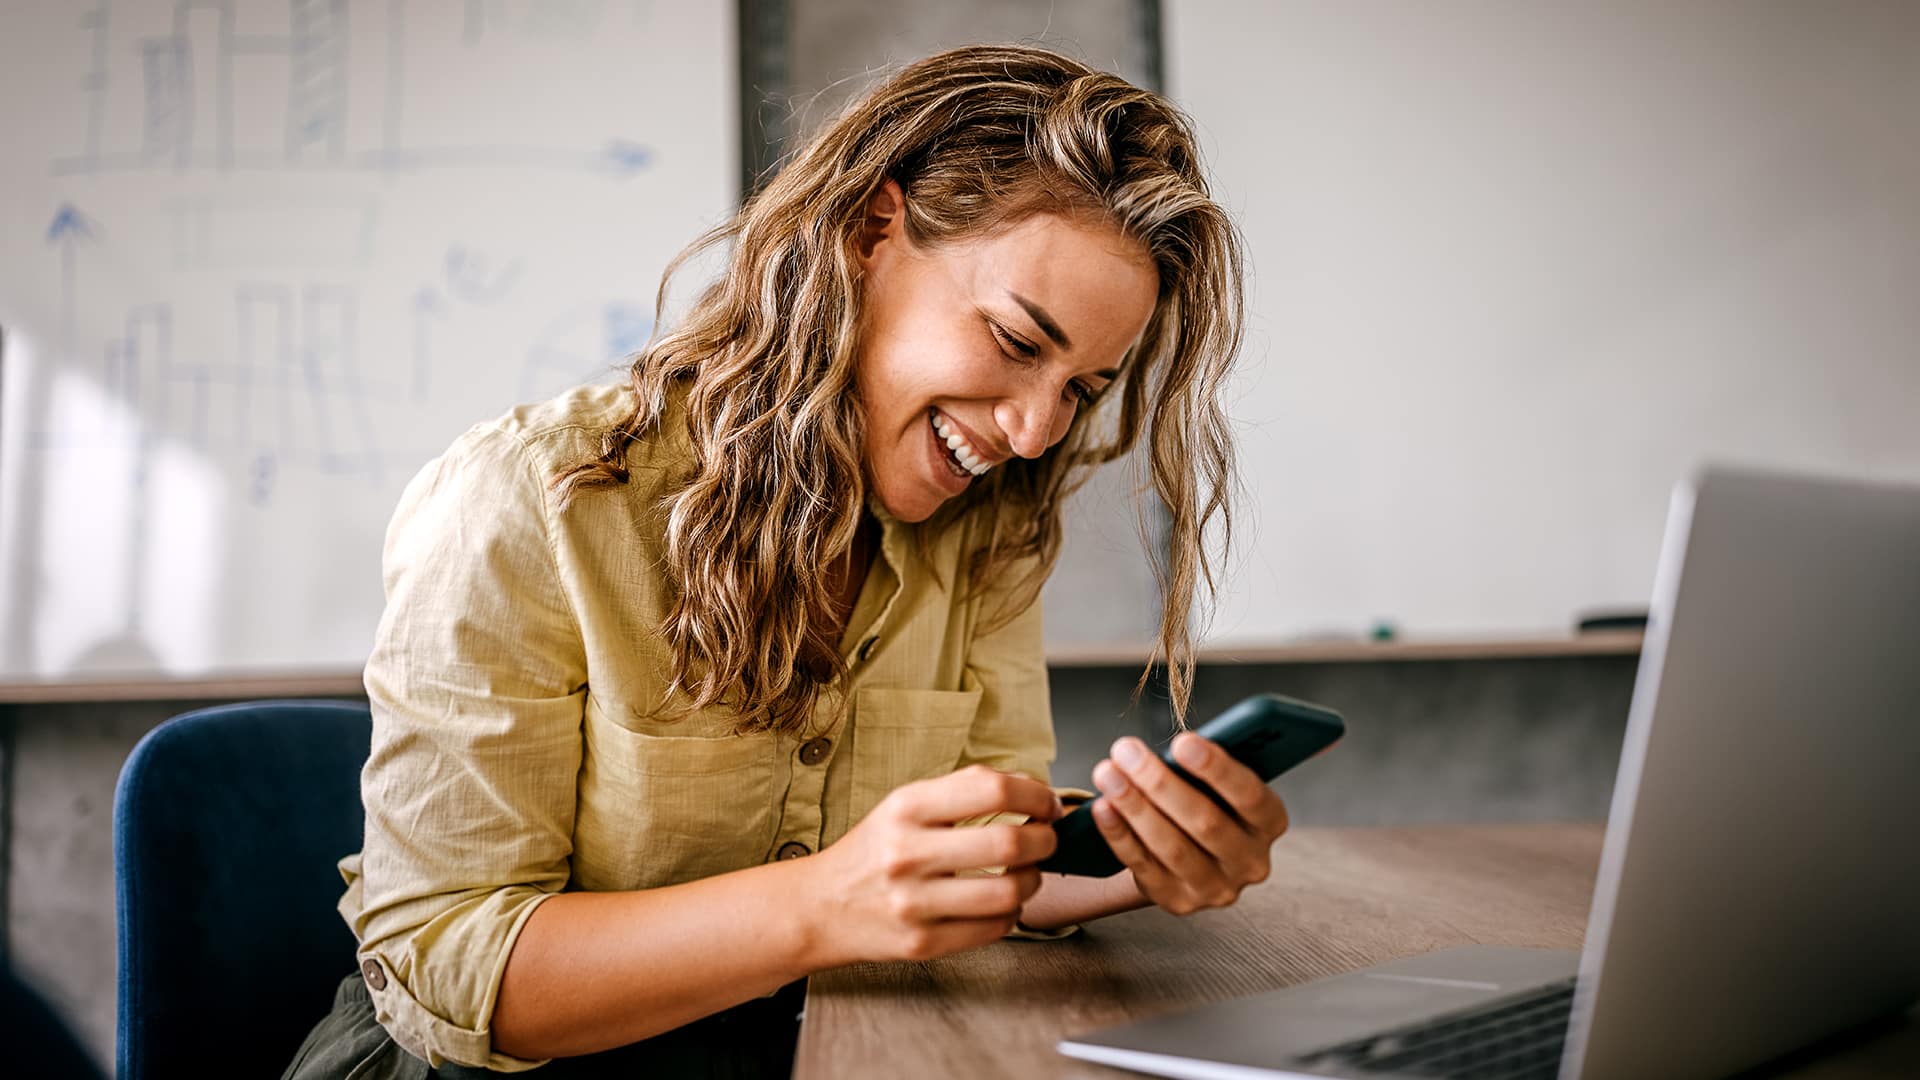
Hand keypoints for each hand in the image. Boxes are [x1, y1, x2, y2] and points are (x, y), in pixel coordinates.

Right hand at [801, 764, 1061, 966]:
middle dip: (1045, 840)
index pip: (993, 790)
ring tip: (1027, 874)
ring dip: (1033, 881)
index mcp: (906, 807)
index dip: (1035, 795)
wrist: (820, 907)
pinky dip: (1011, 914)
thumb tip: (1033, 789)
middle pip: (1009, 843)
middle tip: (1047, 839)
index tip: (1047, 804)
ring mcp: (913, 903)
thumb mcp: (905, 805)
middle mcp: (907, 853)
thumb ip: (964, 791)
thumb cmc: (874, 850)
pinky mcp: (922, 943)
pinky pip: (994, 930)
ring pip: (1009, 893)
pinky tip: (1002, 903)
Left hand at [1090, 733, 1289, 915]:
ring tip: (1107, 773)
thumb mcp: (1220, 785)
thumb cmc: (1207, 802)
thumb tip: (1169, 751)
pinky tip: (1102, 808)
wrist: (1191, 853)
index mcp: (1269, 822)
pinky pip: (1143, 866)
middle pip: (1205, 822)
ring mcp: (1215, 888)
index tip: (1181, 742)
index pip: (1250, 796)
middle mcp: (1249, 861)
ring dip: (1134, 806)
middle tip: (1126, 750)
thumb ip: (1207, 770)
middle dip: (1160, 782)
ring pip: (1172, 846)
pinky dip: (1119, 835)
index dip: (1217, 769)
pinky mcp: (1178, 902)